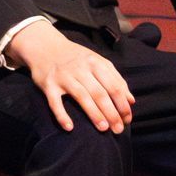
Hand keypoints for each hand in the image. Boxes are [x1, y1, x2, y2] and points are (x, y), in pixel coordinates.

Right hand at [6, 21, 134, 132]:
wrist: (44, 46)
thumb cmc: (75, 57)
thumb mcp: (97, 61)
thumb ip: (115, 78)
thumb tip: (131, 100)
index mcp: (95, 63)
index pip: (114, 86)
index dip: (123, 105)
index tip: (127, 120)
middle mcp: (80, 69)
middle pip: (100, 93)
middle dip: (111, 113)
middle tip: (118, 129)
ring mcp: (63, 76)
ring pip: (82, 97)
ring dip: (94, 114)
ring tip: (103, 129)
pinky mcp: (48, 84)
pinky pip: (55, 102)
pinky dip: (61, 115)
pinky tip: (69, 127)